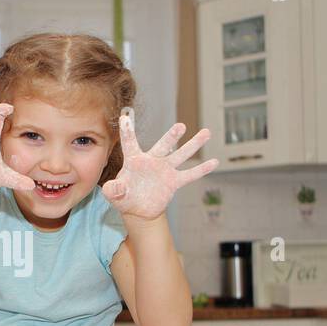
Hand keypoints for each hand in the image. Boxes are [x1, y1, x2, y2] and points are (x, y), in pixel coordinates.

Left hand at [102, 116, 218, 220]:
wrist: (139, 209)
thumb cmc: (124, 197)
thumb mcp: (115, 195)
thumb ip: (113, 190)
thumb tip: (112, 188)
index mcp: (134, 160)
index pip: (130, 143)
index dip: (127, 131)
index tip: (124, 117)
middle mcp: (152, 161)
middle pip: (163, 146)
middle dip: (171, 137)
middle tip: (180, 126)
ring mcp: (165, 169)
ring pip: (180, 155)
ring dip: (193, 145)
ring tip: (206, 133)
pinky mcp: (174, 181)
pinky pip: (190, 174)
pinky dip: (202, 170)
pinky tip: (214, 162)